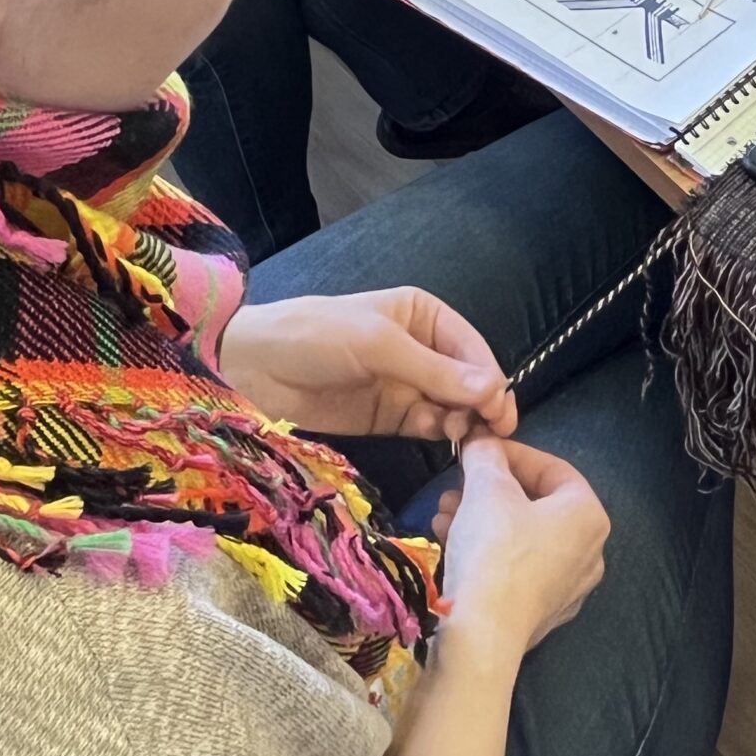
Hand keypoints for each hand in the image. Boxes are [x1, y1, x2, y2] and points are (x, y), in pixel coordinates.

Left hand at [219, 290, 516, 440]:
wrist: (253, 367)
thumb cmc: (316, 336)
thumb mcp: (379, 345)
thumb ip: (436, 371)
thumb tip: (493, 390)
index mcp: (424, 316)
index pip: (472, 348)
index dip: (491, 378)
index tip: (502, 410)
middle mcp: (422, 349)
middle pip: (468, 380)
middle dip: (482, 403)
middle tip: (491, 433)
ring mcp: (406, 385)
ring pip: (453, 406)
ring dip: (464, 421)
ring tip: (462, 436)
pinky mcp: (390, 417)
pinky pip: (429, 425)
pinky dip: (441, 433)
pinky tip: (444, 439)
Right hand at [433, 440, 608, 661]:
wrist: (483, 634)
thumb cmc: (494, 550)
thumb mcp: (486, 490)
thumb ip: (486, 456)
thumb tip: (481, 439)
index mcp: (589, 515)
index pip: (553, 468)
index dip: (511, 452)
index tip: (477, 450)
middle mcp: (590, 551)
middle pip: (535, 504)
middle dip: (489, 491)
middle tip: (454, 487)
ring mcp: (569, 587)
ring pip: (522, 537)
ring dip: (481, 520)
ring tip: (442, 516)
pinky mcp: (543, 613)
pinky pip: (516, 568)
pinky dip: (488, 552)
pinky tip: (451, 545)